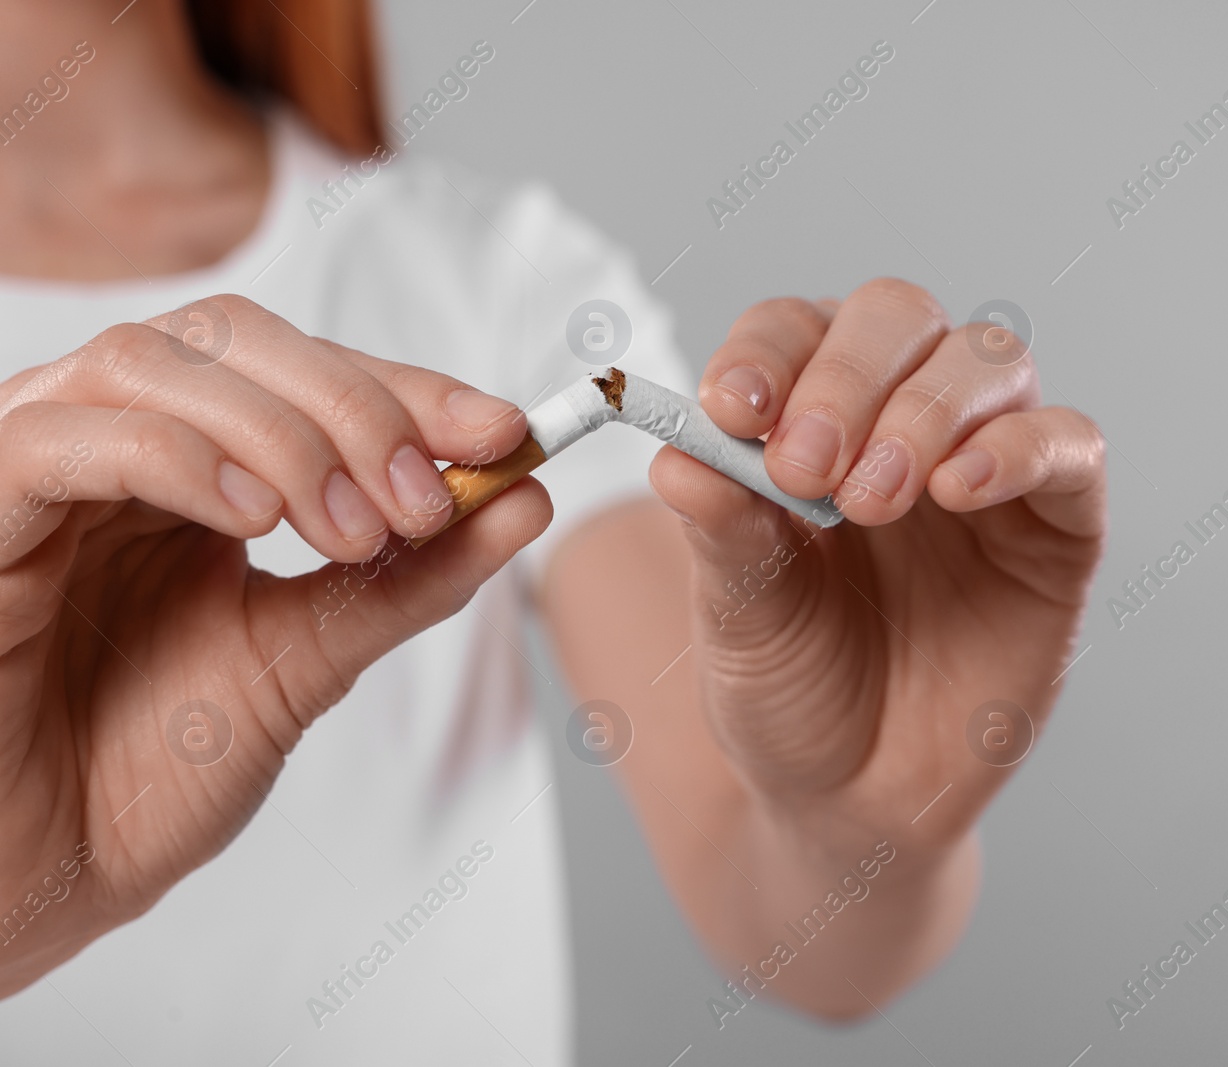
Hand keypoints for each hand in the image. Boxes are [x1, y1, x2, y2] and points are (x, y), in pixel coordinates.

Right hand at [0, 295, 546, 993]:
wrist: (41, 878)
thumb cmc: (148, 772)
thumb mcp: (311, 656)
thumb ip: (409, 575)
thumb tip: (527, 497)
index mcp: (189, 466)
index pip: (303, 368)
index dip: (409, 388)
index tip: (507, 432)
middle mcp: (109, 444)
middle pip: (232, 338)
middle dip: (355, 404)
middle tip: (425, 498)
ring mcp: (35, 471)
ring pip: (153, 366)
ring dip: (281, 433)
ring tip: (350, 531)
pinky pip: (60, 440)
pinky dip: (175, 458)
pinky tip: (250, 520)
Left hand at [648, 278, 1104, 853]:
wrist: (855, 800)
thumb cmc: (791, 691)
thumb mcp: (735, 613)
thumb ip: (720, 528)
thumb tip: (680, 452)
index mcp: (813, 420)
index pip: (797, 328)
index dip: (767, 351)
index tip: (730, 408)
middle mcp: (903, 422)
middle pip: (898, 317)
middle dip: (847, 376)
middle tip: (805, 468)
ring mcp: (988, 469)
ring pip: (987, 361)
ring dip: (924, 410)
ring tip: (872, 498)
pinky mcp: (1059, 527)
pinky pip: (1068, 447)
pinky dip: (1019, 448)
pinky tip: (958, 489)